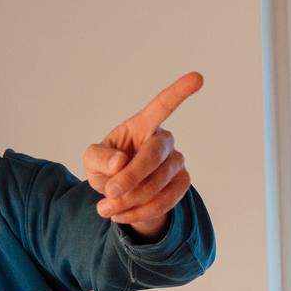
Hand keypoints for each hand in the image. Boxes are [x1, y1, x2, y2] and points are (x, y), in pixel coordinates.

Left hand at [84, 72, 202, 239]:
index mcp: (142, 125)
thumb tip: (120, 163)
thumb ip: (100, 157)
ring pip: (158, 183)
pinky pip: (165, 201)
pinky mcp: (182, 184)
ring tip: (106, 208)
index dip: (179, 92)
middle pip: (154, 155)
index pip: (162, 105)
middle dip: (130, 178)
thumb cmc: (107, 168)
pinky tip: (121, 213)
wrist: (121, 195)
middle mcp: (164, 140)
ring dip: (130, 200)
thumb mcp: (92, 161)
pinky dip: (140, 211)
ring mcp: (177, 162)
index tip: (198, 77)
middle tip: (109, 193)